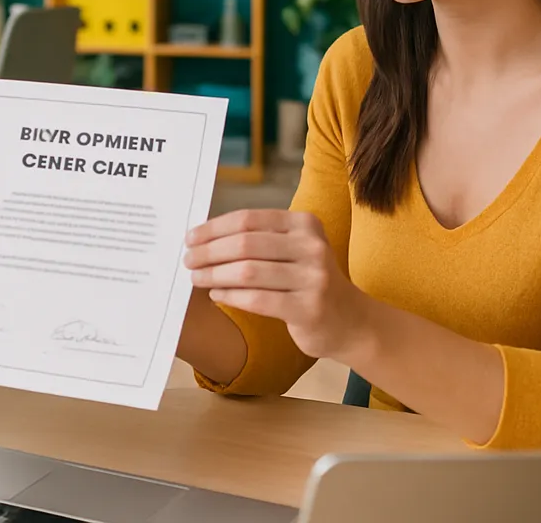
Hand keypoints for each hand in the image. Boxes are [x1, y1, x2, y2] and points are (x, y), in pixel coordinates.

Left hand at [183, 209, 367, 361]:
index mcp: (305, 224)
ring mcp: (313, 278)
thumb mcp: (294, 250)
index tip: (191, 237)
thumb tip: (205, 237)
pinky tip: (216, 294)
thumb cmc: (309, 281)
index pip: (249, 219)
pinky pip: (258, 300)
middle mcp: (312, 246)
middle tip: (188, 260)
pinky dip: (231, 295)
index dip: (214, 228)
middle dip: (209, 251)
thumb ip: (259, 240)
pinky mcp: (308, 309)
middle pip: (245, 244)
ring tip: (196, 277)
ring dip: (214, 274)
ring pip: (248, 272)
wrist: (351, 321)